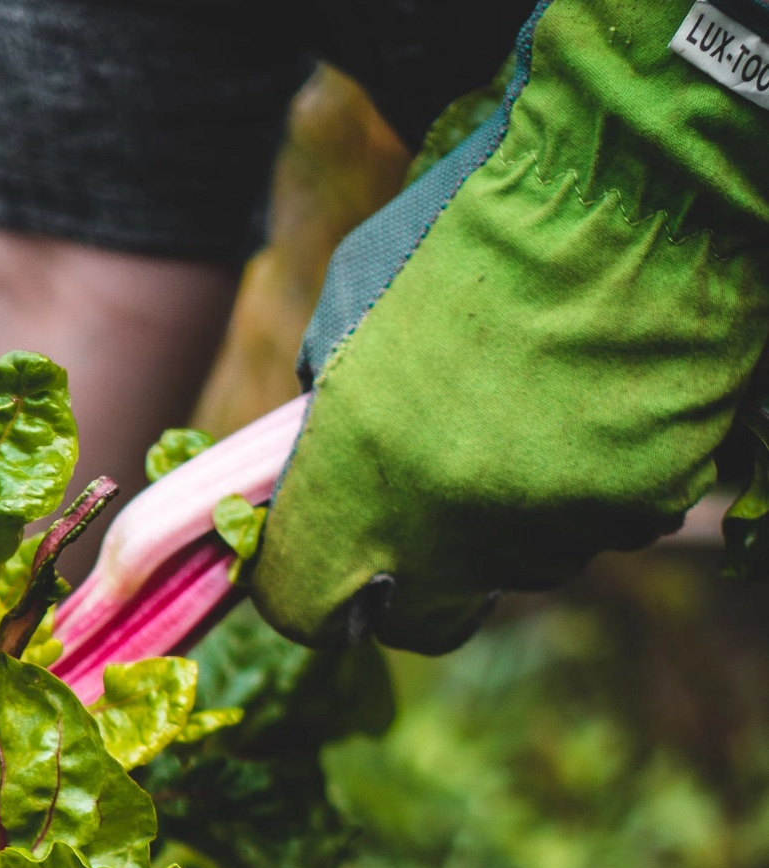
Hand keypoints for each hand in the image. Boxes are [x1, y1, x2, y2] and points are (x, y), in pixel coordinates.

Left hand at [250, 0, 768, 652]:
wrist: (620, 177)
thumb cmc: (465, 231)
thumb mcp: (344, 320)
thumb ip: (326, 417)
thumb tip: (319, 470)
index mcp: (355, 489)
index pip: (301, 606)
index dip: (306, 588)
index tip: (323, 562)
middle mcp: (448, 534)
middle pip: (420, 618)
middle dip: (414, 582)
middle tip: (428, 511)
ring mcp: (551, 531)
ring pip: (520, 566)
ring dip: (513, 519)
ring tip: (529, 413)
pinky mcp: (638, 508)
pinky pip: (604, 523)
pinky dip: (597, 482)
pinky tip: (596, 402)